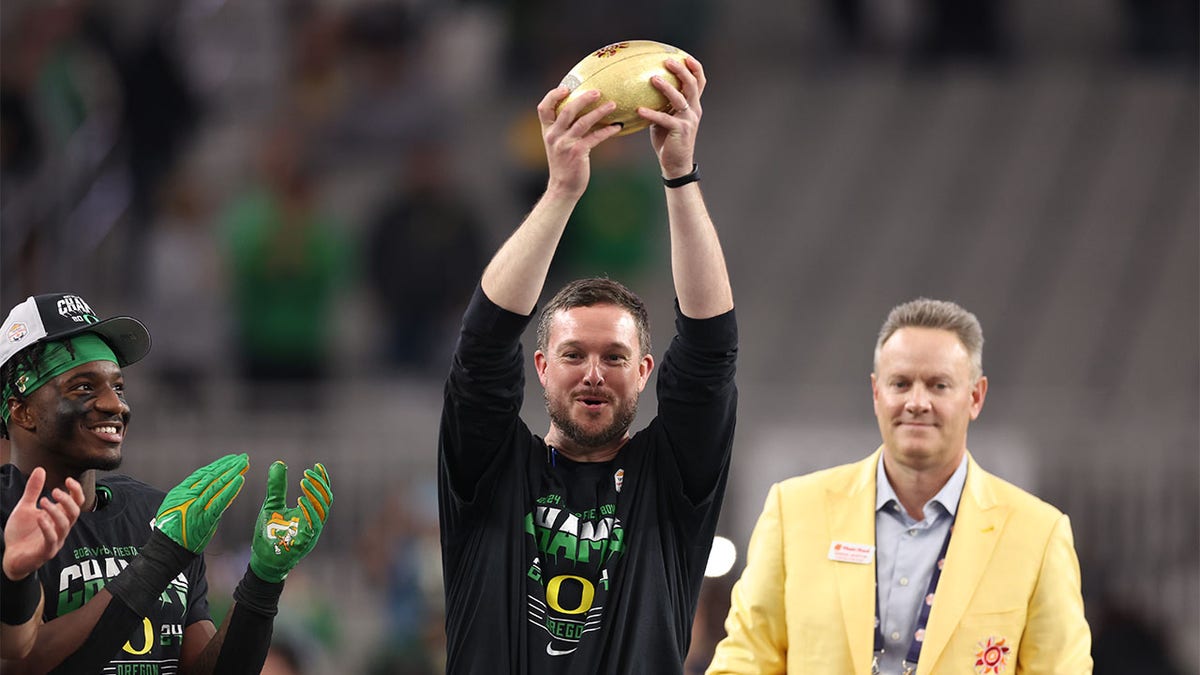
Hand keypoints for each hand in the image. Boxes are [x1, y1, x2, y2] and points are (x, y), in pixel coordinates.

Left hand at [2, 468, 83, 579]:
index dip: (76, 491)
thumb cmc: (21, 533)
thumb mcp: (25, 508)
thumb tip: (40, 469)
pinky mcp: (46, 552)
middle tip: (53, 491)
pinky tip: (39, 518)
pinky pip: (52, 539)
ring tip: (42, 502)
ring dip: (56, 511)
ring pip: (65, 525)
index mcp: (59, 517)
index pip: (77, 502)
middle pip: (74, 512)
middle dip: (67, 500)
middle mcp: (61, 528)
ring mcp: (55, 540)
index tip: (69, 480)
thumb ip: (33, 491)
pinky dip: (47, 527)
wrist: (10, 556)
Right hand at [153, 454, 247, 552]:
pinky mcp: (205, 517)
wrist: (166, 549)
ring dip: (233, 473)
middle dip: (229, 466)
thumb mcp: (174, 507)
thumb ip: (189, 497)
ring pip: (217, 485)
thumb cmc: (171, 530)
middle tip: (243, 457)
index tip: (231, 459)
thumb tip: (205, 489)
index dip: (218, 465)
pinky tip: (240, 479)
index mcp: (180, 491)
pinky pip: (221, 500)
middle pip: (212, 476)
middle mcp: (188, 495)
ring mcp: (197, 506)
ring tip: (244, 464)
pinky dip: (231, 489)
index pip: (202, 474)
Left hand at [249, 461, 331, 582]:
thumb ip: (277, 486)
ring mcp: (312, 532)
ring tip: (304, 480)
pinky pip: (313, 524)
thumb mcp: (272, 505)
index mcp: (309, 513)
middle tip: (308, 472)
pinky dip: (309, 511)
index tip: (317, 465)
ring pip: (322, 510)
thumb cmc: (269, 534)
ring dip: (315, 494)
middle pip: (326, 499)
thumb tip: (279, 463)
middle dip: (320, 484)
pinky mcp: (305, 542)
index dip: (322, 479)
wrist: (262, 560)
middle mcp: (314, 521)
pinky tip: (300, 499)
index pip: (322, 493)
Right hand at [537, 87, 622, 197]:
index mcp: (547, 131)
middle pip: (567, 110)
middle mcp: (554, 136)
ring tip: (613, 104)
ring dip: (599, 111)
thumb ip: (564, 129)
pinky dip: (607, 131)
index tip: (566, 87)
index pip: (543, 108)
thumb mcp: (558, 144)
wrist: (563, 187)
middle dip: (583, 99)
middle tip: (597, 91)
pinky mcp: (577, 153)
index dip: (553, 96)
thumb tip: (582, 111)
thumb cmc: (564, 164)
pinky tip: (618, 126)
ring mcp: (565, 144)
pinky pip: (595, 137)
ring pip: (583, 122)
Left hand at [639, 56, 705, 177]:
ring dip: (666, 87)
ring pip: (680, 99)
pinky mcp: (680, 131)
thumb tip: (642, 89)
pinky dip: (651, 114)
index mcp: (693, 106)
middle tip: (667, 61)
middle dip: (681, 71)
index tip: (685, 56)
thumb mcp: (666, 118)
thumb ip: (662, 105)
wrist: (676, 163)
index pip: (699, 83)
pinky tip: (639, 110)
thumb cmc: (668, 139)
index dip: (695, 68)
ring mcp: (688, 120)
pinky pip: (664, 119)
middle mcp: (694, 110)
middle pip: (692, 85)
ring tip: (653, 79)